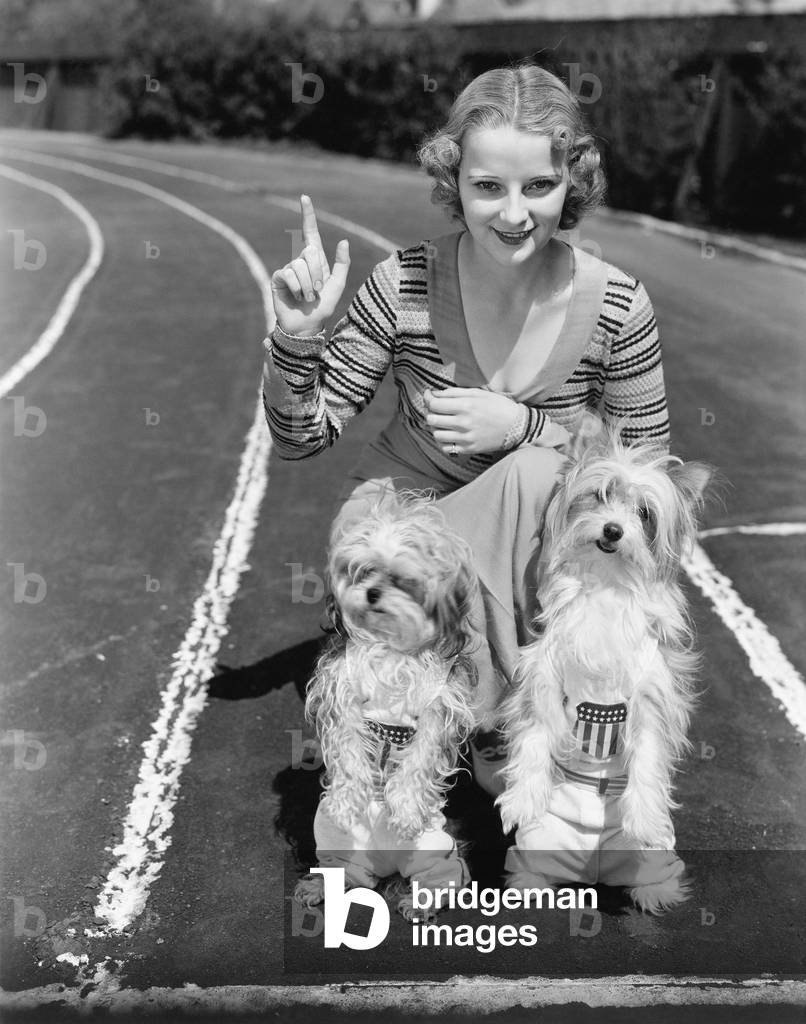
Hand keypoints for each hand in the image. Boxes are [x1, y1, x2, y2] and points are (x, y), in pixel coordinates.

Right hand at [270, 195, 349, 336]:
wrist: (306, 325)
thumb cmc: (322, 307)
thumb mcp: (338, 286)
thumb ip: (343, 264)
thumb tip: (343, 240)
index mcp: (316, 260)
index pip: (310, 233)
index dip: (308, 215)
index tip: (304, 197)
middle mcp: (301, 261)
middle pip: (310, 252)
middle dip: (317, 274)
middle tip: (316, 291)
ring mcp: (289, 268)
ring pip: (300, 266)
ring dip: (308, 285)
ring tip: (307, 297)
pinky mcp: (279, 277)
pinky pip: (290, 274)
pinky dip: (297, 288)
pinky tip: (296, 297)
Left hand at [424, 387, 521, 454]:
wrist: (517, 427)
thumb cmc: (498, 406)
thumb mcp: (478, 393)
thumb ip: (454, 393)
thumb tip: (435, 393)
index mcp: (465, 406)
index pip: (434, 404)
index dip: (427, 399)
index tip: (429, 395)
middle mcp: (463, 423)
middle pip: (431, 419)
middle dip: (430, 412)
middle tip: (435, 409)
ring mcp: (465, 438)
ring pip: (436, 434)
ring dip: (435, 427)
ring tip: (442, 422)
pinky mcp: (468, 449)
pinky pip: (445, 448)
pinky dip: (442, 441)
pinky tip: (448, 434)